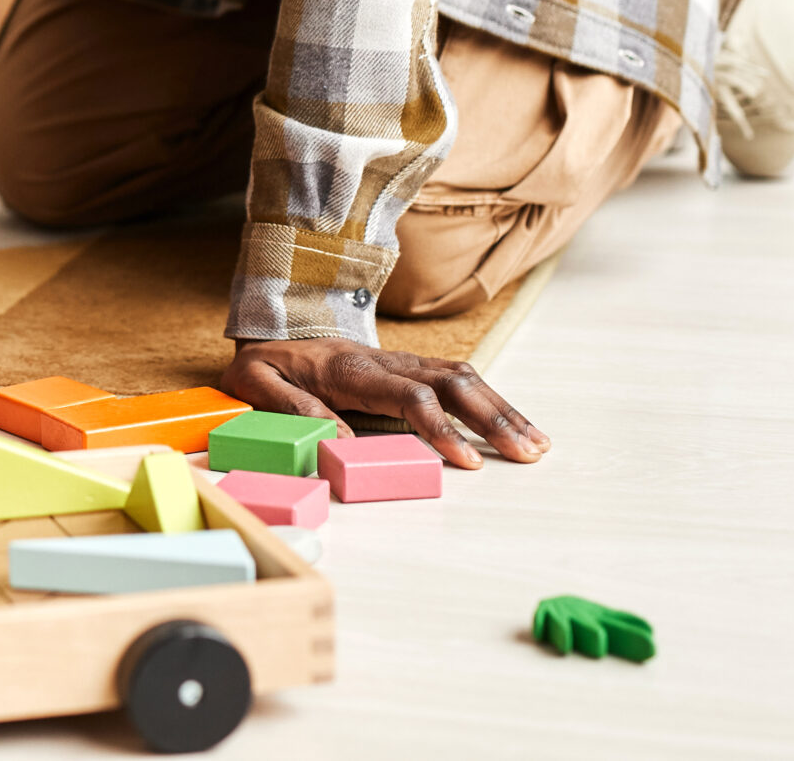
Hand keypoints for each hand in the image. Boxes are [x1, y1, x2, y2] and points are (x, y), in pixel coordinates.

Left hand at [220, 337, 547, 468]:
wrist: (275, 331)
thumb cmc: (267, 365)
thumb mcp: (257, 384)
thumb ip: (293, 410)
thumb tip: (339, 444)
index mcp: (350, 370)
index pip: (408, 396)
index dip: (439, 427)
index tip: (465, 460)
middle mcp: (386, 362)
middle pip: (450, 383)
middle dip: (491, 418)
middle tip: (525, 454)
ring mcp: (404, 362)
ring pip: (464, 378)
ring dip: (502, 410)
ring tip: (537, 445)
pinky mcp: (413, 368)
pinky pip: (460, 379)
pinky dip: (493, 402)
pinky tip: (518, 427)